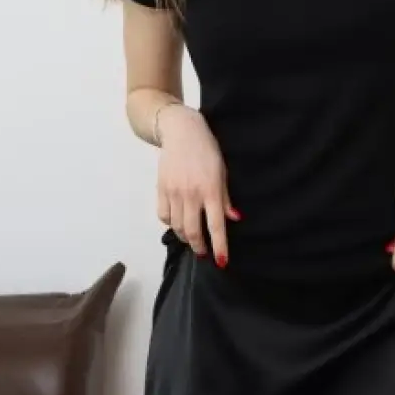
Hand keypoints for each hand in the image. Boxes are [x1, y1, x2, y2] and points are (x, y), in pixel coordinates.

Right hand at [156, 105, 240, 265]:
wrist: (182, 132)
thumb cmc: (207, 151)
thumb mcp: (222, 172)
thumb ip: (225, 198)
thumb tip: (234, 219)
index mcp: (210, 189)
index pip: (216, 225)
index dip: (219, 246)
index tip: (221, 262)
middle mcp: (191, 194)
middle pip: (193, 231)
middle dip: (199, 247)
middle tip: (204, 252)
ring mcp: (174, 192)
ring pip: (177, 226)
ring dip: (185, 237)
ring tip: (192, 239)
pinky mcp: (161, 188)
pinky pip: (164, 215)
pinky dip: (171, 223)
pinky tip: (178, 222)